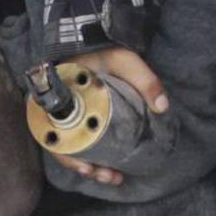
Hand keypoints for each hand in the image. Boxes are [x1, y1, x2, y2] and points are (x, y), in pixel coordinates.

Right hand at [40, 46, 169, 189]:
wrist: (95, 37)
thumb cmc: (105, 48)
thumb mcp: (125, 60)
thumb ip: (144, 80)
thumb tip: (162, 107)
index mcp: (59, 95)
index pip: (53, 130)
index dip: (68, 154)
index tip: (89, 167)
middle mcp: (56, 107)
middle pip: (61, 146)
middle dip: (83, 167)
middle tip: (108, 177)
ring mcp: (65, 113)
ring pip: (68, 146)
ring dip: (88, 166)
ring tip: (111, 178)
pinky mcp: (75, 116)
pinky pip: (75, 139)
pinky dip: (88, 155)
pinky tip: (105, 166)